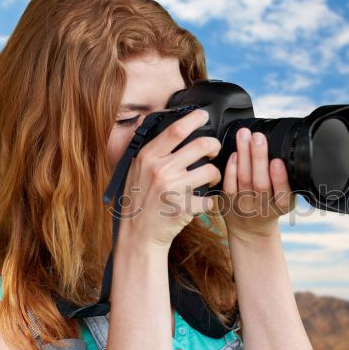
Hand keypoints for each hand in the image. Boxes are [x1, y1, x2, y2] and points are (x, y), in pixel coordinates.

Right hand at [118, 109, 221, 247]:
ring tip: (210, 178)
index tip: (204, 115)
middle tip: (214, 151)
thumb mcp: (133, 169)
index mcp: (148, 157)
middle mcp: (160, 170)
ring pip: (210, 171)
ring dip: (216, 174)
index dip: (194, 119)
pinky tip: (203, 201)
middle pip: (201, 145)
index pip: (175, 130)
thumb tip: (142, 118)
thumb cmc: (137, 200)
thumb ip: (144, 146)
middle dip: (214, 145)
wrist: (137, 234)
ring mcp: (172, 189)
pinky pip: (209, 199)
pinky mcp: (183, 208)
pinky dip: (210, 201)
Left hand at [220, 127, 294, 240]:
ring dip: (244, 155)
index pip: (283, 192)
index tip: (277, 161)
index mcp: (282, 206)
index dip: (280, 177)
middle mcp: (263, 208)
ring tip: (244, 135)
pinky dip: (231, 168)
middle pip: (260, 182)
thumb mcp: (285, 198)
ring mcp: (244, 206)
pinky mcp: (228, 203)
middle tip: (258, 137)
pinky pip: (229, 185)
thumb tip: (283, 149)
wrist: (251, 230)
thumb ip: (285, 180)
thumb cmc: (270, 206)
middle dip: (259, 158)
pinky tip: (234, 153)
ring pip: (243, 179)